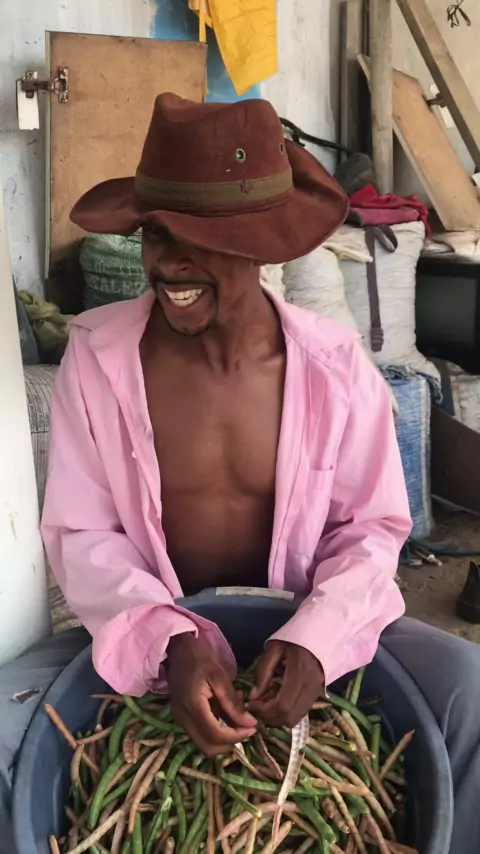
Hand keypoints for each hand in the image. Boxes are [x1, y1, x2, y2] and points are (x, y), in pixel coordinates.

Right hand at [166, 633, 256, 755]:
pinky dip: (217, 728)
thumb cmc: (198, 658)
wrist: (176, 649)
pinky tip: (227, 710)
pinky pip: (201, 732)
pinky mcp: (183, 716)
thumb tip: (249, 723)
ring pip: (204, 742)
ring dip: (224, 736)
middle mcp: (184, 719)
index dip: (236, 737)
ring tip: (238, 716)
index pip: (215, 736)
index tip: (252, 727)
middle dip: (230, 743)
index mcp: (193, 707)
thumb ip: (232, 702)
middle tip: (246, 727)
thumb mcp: (219, 675)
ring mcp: (181, 719)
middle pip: (208, 747)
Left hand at [248, 640, 324, 727]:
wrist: (321, 631)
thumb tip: (253, 696)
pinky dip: (287, 712)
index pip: (283, 706)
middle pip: (290, 718)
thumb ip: (263, 672)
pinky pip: (301, 711)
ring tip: (267, 703)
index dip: (264, 710)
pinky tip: (279, 698)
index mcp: (300, 673)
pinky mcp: (318, 693)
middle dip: (270, 717)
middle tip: (257, 706)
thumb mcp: (274, 648)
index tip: (252, 703)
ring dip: (279, 717)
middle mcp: (312, 687)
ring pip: (296, 718)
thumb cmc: (294, 636)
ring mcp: (317, 692)